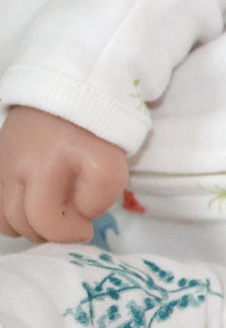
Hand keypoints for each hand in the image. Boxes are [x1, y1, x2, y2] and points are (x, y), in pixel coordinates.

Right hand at [0, 106, 128, 242]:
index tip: (86, 229)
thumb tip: (77, 216)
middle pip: (19, 224)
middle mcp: (12, 167)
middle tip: (69, 221)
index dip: (67, 233)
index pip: (44, 220)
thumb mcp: (112, 167)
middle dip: (49, 232)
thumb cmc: (93, 135)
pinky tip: (33, 205)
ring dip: (27, 225)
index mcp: (45, 166)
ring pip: (1, 219)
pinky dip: (12, 214)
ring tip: (51, 214)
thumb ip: (98, 198)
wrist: (67, 94)